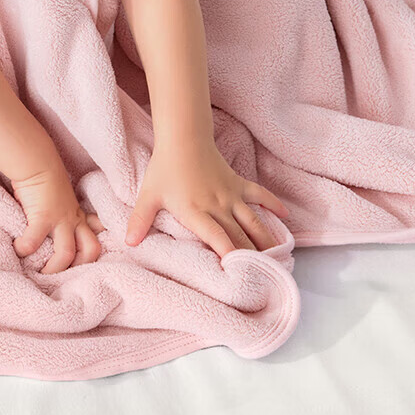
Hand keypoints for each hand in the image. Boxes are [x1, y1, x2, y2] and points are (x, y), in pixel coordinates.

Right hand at [11, 166, 106, 272]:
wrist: (37, 162)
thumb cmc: (44, 178)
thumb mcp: (59, 199)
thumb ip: (58, 214)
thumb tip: (46, 228)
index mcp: (78, 215)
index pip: (96, 237)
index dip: (91, 253)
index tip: (79, 263)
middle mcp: (74, 219)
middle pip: (91, 251)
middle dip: (79, 267)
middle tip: (64, 273)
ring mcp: (60, 220)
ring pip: (66, 254)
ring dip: (53, 268)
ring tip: (39, 271)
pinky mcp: (43, 218)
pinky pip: (34, 242)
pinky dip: (24, 249)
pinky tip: (17, 249)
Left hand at [125, 141, 289, 256]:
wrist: (183, 138)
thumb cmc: (164, 169)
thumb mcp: (148, 196)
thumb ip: (139, 220)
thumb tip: (128, 242)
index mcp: (196, 212)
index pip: (216, 237)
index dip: (229, 253)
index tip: (239, 271)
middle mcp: (217, 206)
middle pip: (239, 235)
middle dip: (252, 256)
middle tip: (265, 276)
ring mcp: (231, 194)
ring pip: (254, 220)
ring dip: (266, 238)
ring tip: (278, 256)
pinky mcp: (238, 183)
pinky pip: (259, 194)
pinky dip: (273, 204)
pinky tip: (285, 216)